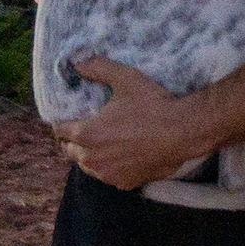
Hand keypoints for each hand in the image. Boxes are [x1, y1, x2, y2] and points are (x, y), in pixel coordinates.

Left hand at [59, 56, 216, 191]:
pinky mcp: (125, 182)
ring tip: (102, 145)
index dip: (63, 123)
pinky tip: (122, 156)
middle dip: (74, 141)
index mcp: (86, 134)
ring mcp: (108, 174)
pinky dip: (111, 167)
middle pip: (70, 151)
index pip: (60, 131)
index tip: (70, 118)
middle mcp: (92, 158)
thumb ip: (98, 69)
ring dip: (90, 156)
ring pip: (88, 167)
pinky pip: (109, 176)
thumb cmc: (153, 105)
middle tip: (86, 130)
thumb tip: (77, 62)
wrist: (184, 132)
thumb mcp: (126, 79)